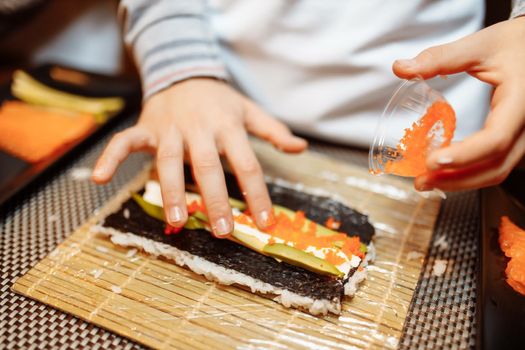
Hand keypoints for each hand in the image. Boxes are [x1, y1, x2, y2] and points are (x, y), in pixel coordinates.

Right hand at [92, 78, 306, 235]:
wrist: (183, 71)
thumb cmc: (219, 100)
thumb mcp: (248, 110)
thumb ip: (273, 130)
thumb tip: (301, 148)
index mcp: (228, 126)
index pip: (246, 163)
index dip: (257, 194)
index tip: (265, 222)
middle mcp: (199, 128)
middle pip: (208, 166)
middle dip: (215, 199)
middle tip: (223, 231)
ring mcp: (169, 127)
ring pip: (169, 159)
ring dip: (171, 189)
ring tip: (176, 221)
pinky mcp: (145, 127)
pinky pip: (124, 142)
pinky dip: (111, 158)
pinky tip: (100, 179)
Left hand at [393, 17, 524, 190]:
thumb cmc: (513, 44)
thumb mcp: (478, 46)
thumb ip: (439, 58)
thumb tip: (400, 68)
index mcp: (520, 102)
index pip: (495, 139)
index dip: (464, 156)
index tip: (432, 161)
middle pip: (496, 166)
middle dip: (457, 179)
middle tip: (422, 181)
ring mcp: (524, 136)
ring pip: (498, 171)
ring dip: (462, 181)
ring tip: (428, 181)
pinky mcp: (516, 139)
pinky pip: (496, 164)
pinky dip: (470, 173)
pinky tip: (445, 171)